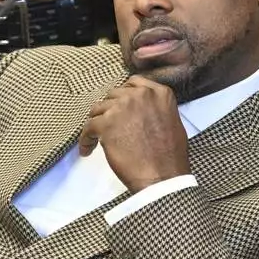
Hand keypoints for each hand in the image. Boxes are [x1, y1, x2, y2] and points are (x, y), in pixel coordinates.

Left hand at [79, 76, 189, 193]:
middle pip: (113, 95)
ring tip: (96, 139)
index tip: (119, 106)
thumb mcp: (173, 122)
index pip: (133, 82)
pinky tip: (87, 149)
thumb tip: (141, 111)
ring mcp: (122, 107)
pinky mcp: (106, 124)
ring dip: (96, 124)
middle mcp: (141, 95)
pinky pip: (88, 127)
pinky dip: (86, 139)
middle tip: (108, 126)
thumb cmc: (170, 156)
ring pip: (98, 109)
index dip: (124, 95)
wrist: (162, 176)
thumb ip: (156, 108)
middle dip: (110, 110)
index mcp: (159, 93)